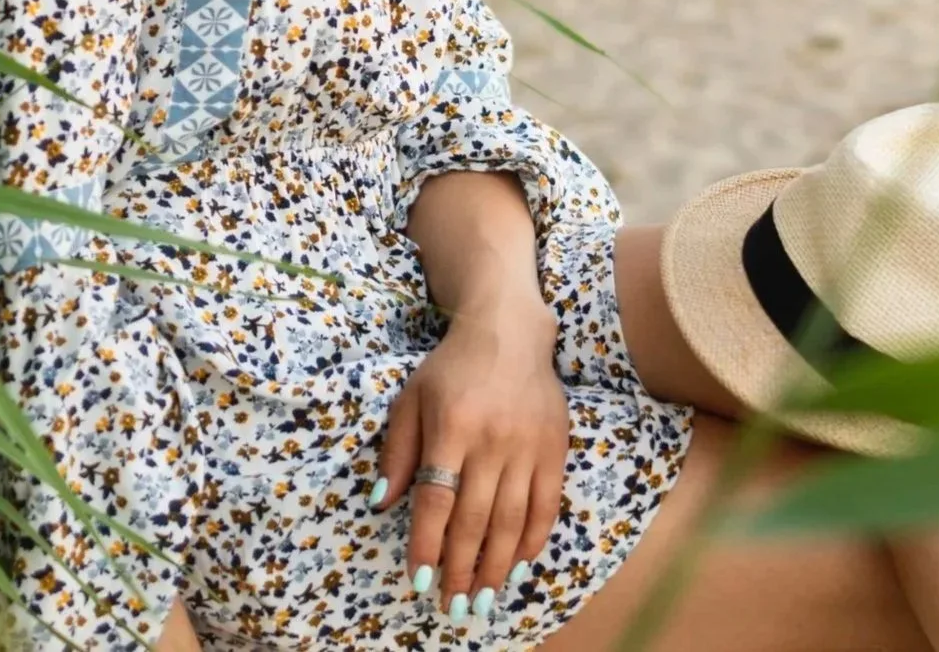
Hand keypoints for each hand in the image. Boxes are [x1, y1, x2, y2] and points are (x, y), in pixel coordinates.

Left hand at [372, 296, 567, 620]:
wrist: (508, 331)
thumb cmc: (451, 368)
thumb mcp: (411, 399)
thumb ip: (397, 452)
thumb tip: (382, 504)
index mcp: (451, 426)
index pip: (437, 499)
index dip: (427, 545)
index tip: (420, 581)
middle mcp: (492, 438)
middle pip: (476, 518)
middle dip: (461, 568)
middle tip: (453, 606)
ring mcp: (528, 443)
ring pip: (513, 518)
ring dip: (497, 564)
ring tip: (483, 598)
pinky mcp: (555, 445)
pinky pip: (548, 502)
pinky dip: (535, 537)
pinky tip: (520, 562)